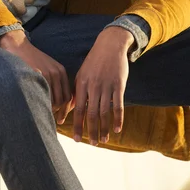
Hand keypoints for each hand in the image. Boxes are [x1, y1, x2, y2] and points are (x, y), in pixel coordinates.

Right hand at [0, 30, 73, 123]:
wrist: (17, 45)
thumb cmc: (30, 59)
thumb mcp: (47, 68)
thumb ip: (54, 82)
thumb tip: (57, 104)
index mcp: (60, 72)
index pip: (68, 96)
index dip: (65, 110)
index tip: (59, 118)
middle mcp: (56, 73)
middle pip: (62, 101)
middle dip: (57, 113)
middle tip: (50, 119)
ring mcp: (46, 74)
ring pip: (52, 100)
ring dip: (47, 109)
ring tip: (40, 113)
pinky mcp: (36, 74)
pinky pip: (41, 94)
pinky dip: (39, 103)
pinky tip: (33, 105)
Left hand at [73, 27, 133, 145]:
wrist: (110, 45)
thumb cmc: (94, 61)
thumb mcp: (82, 74)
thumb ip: (76, 92)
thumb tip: (69, 109)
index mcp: (82, 84)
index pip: (78, 109)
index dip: (77, 125)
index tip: (77, 139)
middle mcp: (93, 86)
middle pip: (91, 113)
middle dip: (92, 131)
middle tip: (93, 144)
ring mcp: (107, 85)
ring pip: (105, 112)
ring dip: (105, 128)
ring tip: (104, 140)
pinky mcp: (119, 84)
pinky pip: (118, 105)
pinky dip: (118, 118)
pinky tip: (118, 129)